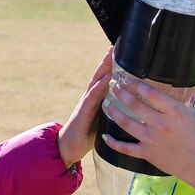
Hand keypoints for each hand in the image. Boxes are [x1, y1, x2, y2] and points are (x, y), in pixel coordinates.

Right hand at [57, 49, 111, 165]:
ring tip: (109, 57)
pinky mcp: (83, 114)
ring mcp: (85, 105)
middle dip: (106, 62)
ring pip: (94, 83)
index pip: (104, 79)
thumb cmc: (86, 135)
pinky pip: (91, 98)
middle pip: (99, 76)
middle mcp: (90, 99)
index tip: (119, 53)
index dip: (110, 67)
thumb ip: (110, 110)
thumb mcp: (102, 120)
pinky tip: (104, 80)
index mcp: (96, 100)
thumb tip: (125, 107)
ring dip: (102, 70)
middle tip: (113, 47)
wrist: (68, 147)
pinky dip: (98, 88)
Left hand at [101, 77, 194, 178]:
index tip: (127, 78)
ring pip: (127, 124)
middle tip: (113, 84)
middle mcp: (161, 124)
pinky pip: (126, 148)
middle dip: (121, 93)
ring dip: (114, 112)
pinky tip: (105, 135)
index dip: (137, 84)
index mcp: (174, 112)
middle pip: (135, 105)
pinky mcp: (148, 154)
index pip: (151, 94)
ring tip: (106, 103)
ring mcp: (152, 140)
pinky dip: (114, 143)